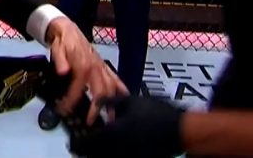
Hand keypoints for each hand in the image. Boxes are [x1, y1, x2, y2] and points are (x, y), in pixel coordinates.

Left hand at [46, 16, 127, 124]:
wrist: (68, 30)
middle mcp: (96, 68)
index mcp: (84, 65)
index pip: (79, 89)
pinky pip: (117, 79)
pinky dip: (122, 90)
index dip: (72, 101)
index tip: (65, 110)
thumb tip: (63, 71)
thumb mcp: (57, 50)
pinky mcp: (105, 67)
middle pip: (102, 92)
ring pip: (113, 88)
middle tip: (91, 120)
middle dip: (98, 108)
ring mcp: (102, 68)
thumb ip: (60, 62)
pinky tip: (124, 99)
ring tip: (111, 118)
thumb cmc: (63, 42)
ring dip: (113, 104)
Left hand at [68, 96, 185, 157]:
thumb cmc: (156, 113)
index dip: (76, 142)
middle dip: (84, 149)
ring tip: (95, 145)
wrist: (180, 130)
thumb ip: (109, 101)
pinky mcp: (136, 157)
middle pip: (92, 155)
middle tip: (80, 144)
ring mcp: (127, 155)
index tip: (72, 140)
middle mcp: (117, 149)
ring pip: (104, 157)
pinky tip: (113, 146)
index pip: (86, 143)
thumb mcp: (131, 101)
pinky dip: (110, 152)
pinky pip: (117, 157)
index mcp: (112, 133)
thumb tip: (96, 102)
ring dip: (96, 152)